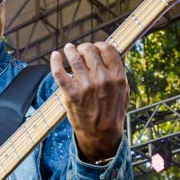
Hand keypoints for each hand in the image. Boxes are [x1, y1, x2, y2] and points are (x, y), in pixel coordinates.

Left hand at [50, 41, 128, 162]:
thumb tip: (120, 50)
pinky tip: (55, 56)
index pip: (107, 48)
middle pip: (90, 50)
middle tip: (80, 50)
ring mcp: (86, 86)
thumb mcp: (124, 91)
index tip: (95, 48)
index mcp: (117, 77)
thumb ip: (120, 70)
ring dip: (70, 50)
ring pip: (74, 57)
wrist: (101, 134)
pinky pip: (59, 72)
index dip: (100, 45)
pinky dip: (55, 61)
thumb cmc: (113, 111)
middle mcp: (102, 79)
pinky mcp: (71, 94)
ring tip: (68, 49)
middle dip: (84, 48)